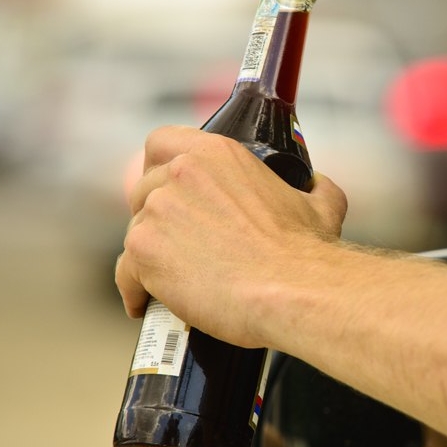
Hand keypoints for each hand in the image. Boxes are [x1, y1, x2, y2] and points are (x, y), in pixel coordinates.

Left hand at [115, 126, 346, 346]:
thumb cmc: (307, 253)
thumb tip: (318, 183)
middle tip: (177, 245)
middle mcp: (180, 174)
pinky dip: (134, 291)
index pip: (161, 142)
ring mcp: (158, 212)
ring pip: (135, 232)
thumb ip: (315, 186)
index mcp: (216, 154)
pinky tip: (146, 305)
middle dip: (156, 218)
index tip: (168, 189)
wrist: (293, 291)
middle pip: (144, 191)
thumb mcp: (321, 204)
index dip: (159, 167)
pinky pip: (125, 273)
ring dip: (148, 255)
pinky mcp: (144, 251)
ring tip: (169, 281)